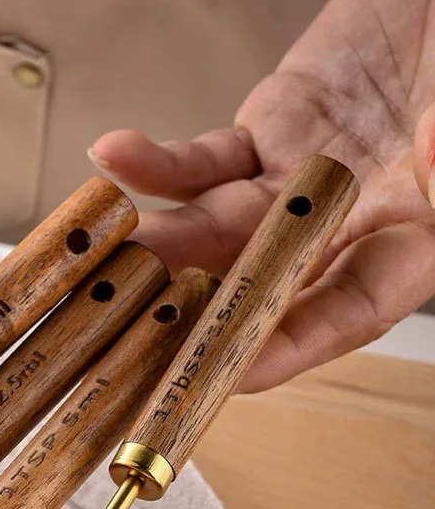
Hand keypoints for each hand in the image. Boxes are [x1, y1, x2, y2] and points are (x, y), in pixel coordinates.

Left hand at [89, 0, 434, 391]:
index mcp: (413, 238)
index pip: (348, 309)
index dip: (290, 345)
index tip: (231, 373)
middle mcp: (348, 223)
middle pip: (263, 283)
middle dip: (196, 313)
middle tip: (135, 335)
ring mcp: (299, 182)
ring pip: (218, 231)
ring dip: (161, 248)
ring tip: (104, 262)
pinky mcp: (267, 135)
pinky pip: (206, 159)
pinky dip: (159, 162)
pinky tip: (115, 158)